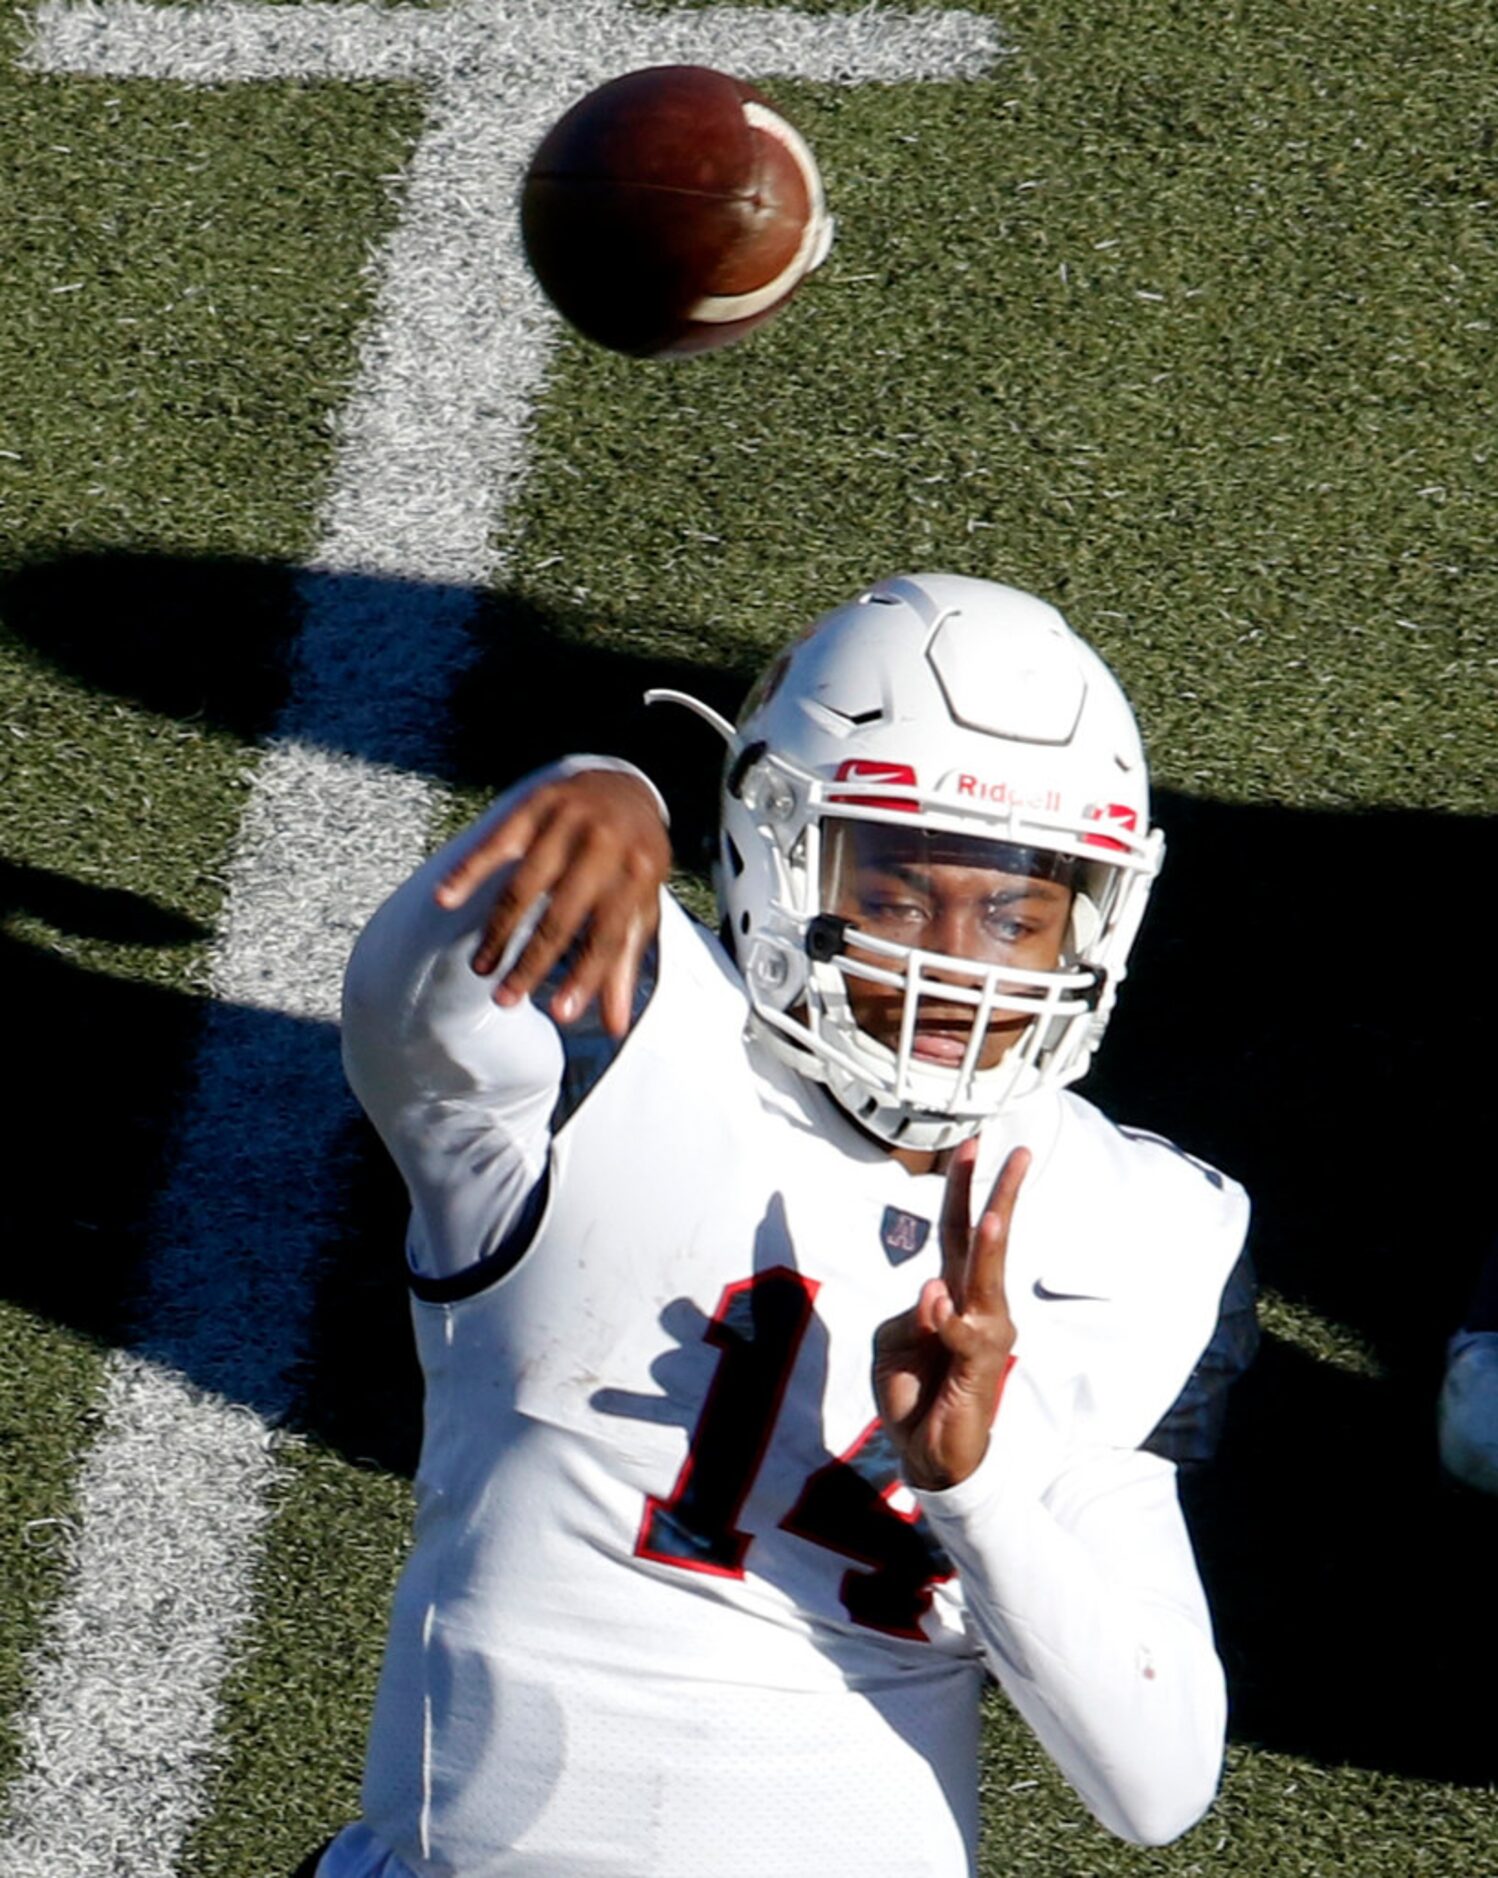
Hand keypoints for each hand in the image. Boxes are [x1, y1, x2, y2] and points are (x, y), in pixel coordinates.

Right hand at [435, 769, 670, 1036]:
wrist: (623, 786)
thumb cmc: (633, 860)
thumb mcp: (641, 905)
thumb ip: (625, 964)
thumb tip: (618, 1026)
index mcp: (637, 873)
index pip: (608, 935)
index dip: (585, 978)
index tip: (562, 1016)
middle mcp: (603, 845)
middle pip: (562, 916)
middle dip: (531, 963)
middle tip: (504, 1000)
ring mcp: (567, 822)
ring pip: (524, 886)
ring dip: (498, 931)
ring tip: (481, 968)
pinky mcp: (535, 805)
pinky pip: (496, 843)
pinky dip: (469, 871)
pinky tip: (447, 899)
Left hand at [873, 1141, 1027, 1491]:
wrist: (927, 1454)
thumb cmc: (913, 1393)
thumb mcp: (893, 1344)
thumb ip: (909, 1315)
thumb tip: (934, 1293)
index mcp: (952, 1293)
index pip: (957, 1230)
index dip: (961, 1188)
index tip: (970, 1144)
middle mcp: (976, 1306)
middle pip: (987, 1241)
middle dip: (1003, 1195)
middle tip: (1021, 1151)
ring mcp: (984, 1334)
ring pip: (987, 1281)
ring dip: (990, 1249)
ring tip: (995, 1216)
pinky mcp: (981, 1366)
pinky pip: (964, 1332)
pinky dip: (946, 1319)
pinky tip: (937, 1307)